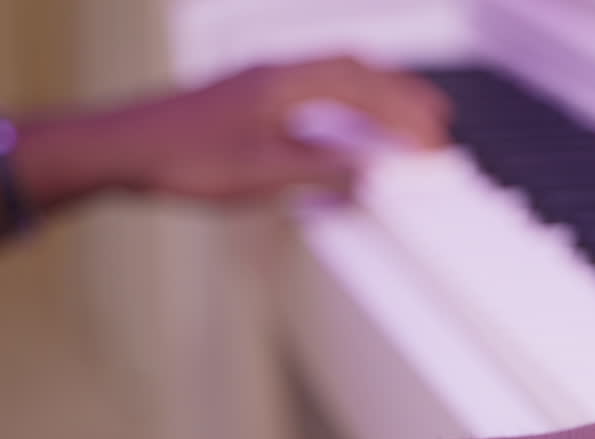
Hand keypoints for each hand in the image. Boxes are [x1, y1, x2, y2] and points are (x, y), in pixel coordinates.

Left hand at [12, 57, 450, 210]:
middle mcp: (277, 74)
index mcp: (285, 84)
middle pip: (357, 72)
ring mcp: (263, 83)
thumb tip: (368, 171)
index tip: (434, 141)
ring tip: (406, 117)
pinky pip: (315, 87)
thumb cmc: (179, 156)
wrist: (120, 149)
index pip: (363, 91)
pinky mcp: (251, 98)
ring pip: (336, 74)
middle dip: (403, 95)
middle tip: (439, 119)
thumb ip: (322, 169)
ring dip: (377, 93)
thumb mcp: (263, 174)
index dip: (406, 115)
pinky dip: (348, 100)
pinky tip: (348, 124)